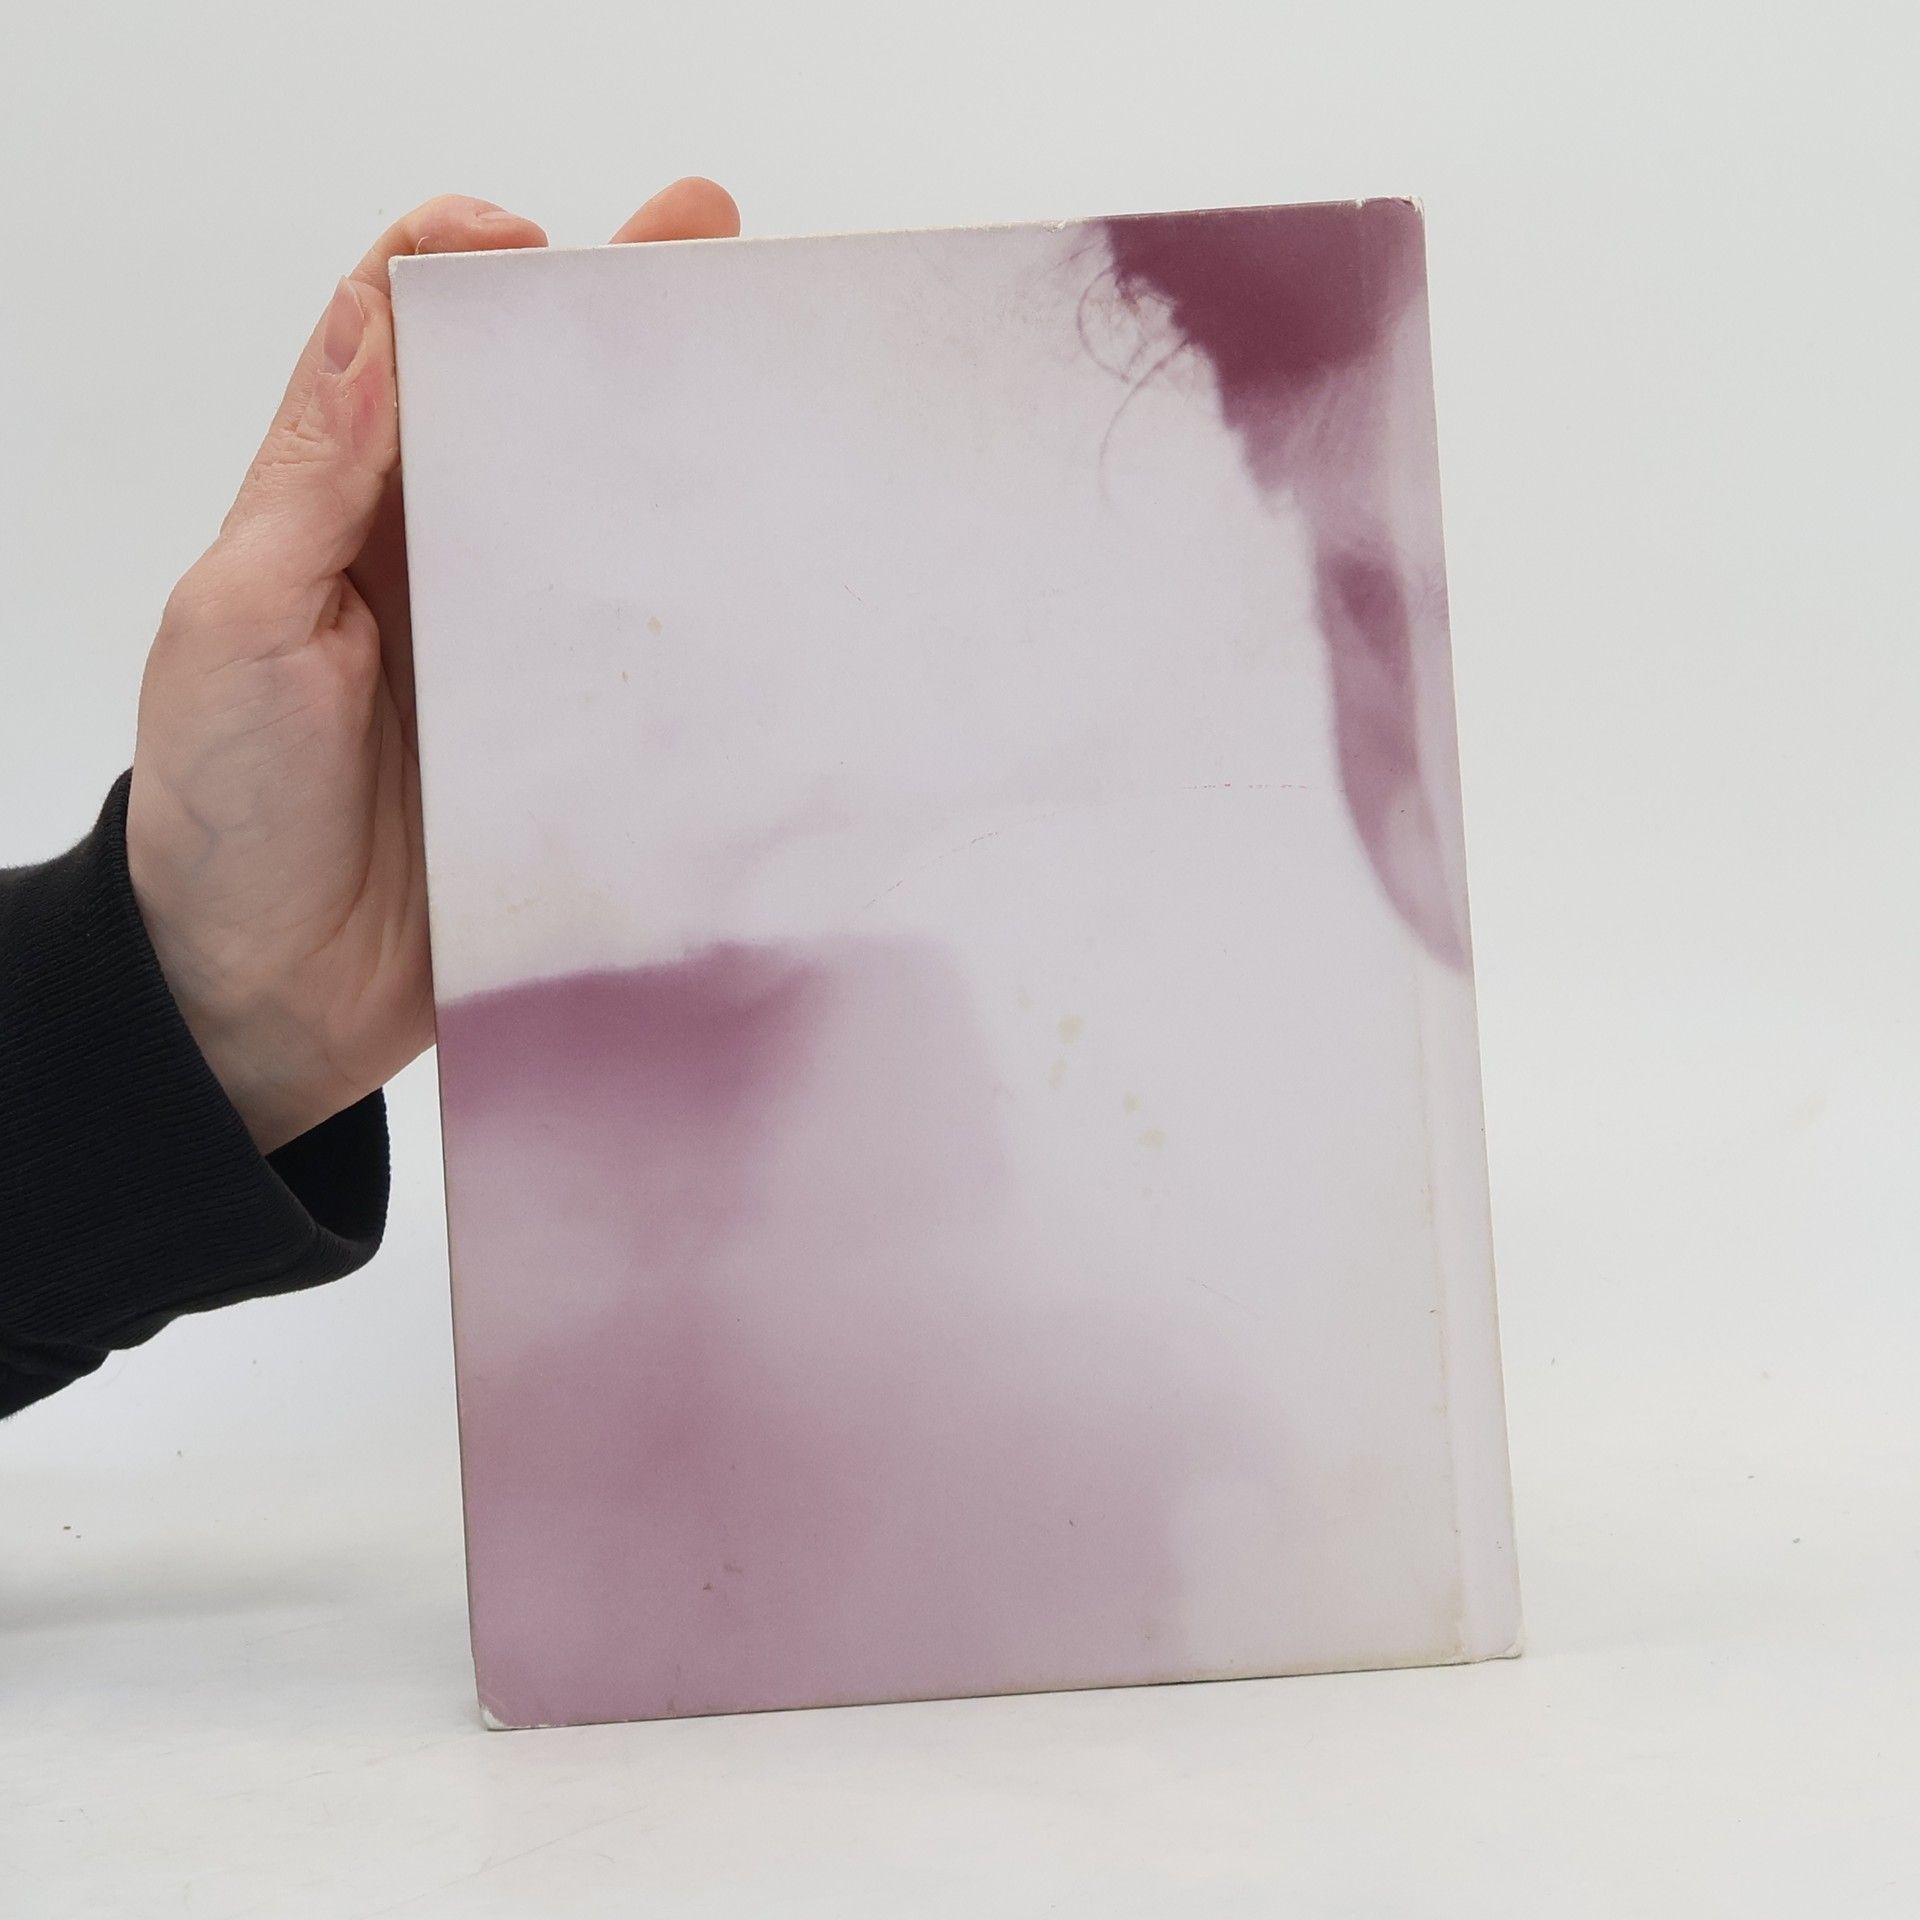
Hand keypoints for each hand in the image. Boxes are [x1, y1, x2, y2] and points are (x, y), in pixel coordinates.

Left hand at [127, 181, 739, 1152]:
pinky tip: (765, 556)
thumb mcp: (236, 629)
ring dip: (673, 438)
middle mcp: (435, 562)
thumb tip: (380, 328)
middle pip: (523, 407)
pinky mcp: (566, 737)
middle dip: (612, 313)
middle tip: (709, 236)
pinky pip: (638, 650)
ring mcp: (510, 649)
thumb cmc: (225, 813)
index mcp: (336, 514)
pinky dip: (698, 596)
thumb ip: (311, 486)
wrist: (270, 995)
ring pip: (597, 513)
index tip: (530, 237)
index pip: (395, 345)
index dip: (455, 265)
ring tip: (770, 363)